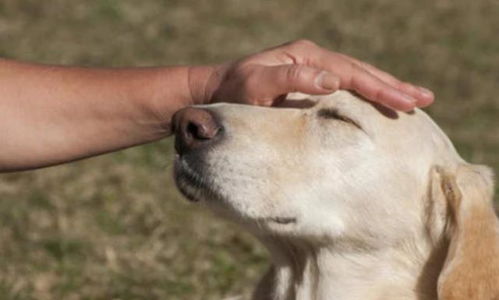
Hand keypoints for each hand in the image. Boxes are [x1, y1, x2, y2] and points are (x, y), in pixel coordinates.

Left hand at [190, 40, 433, 110]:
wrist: (216, 91)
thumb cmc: (234, 92)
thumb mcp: (256, 85)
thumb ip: (290, 79)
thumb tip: (333, 81)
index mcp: (306, 56)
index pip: (351, 73)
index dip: (379, 88)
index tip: (406, 101)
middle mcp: (313, 59)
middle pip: (361, 72)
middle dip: (393, 86)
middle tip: (425, 99)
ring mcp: (313, 68)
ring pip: (357, 78)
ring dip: (386, 89)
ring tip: (415, 99)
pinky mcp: (310, 82)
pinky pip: (346, 88)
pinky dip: (367, 95)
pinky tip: (381, 102)